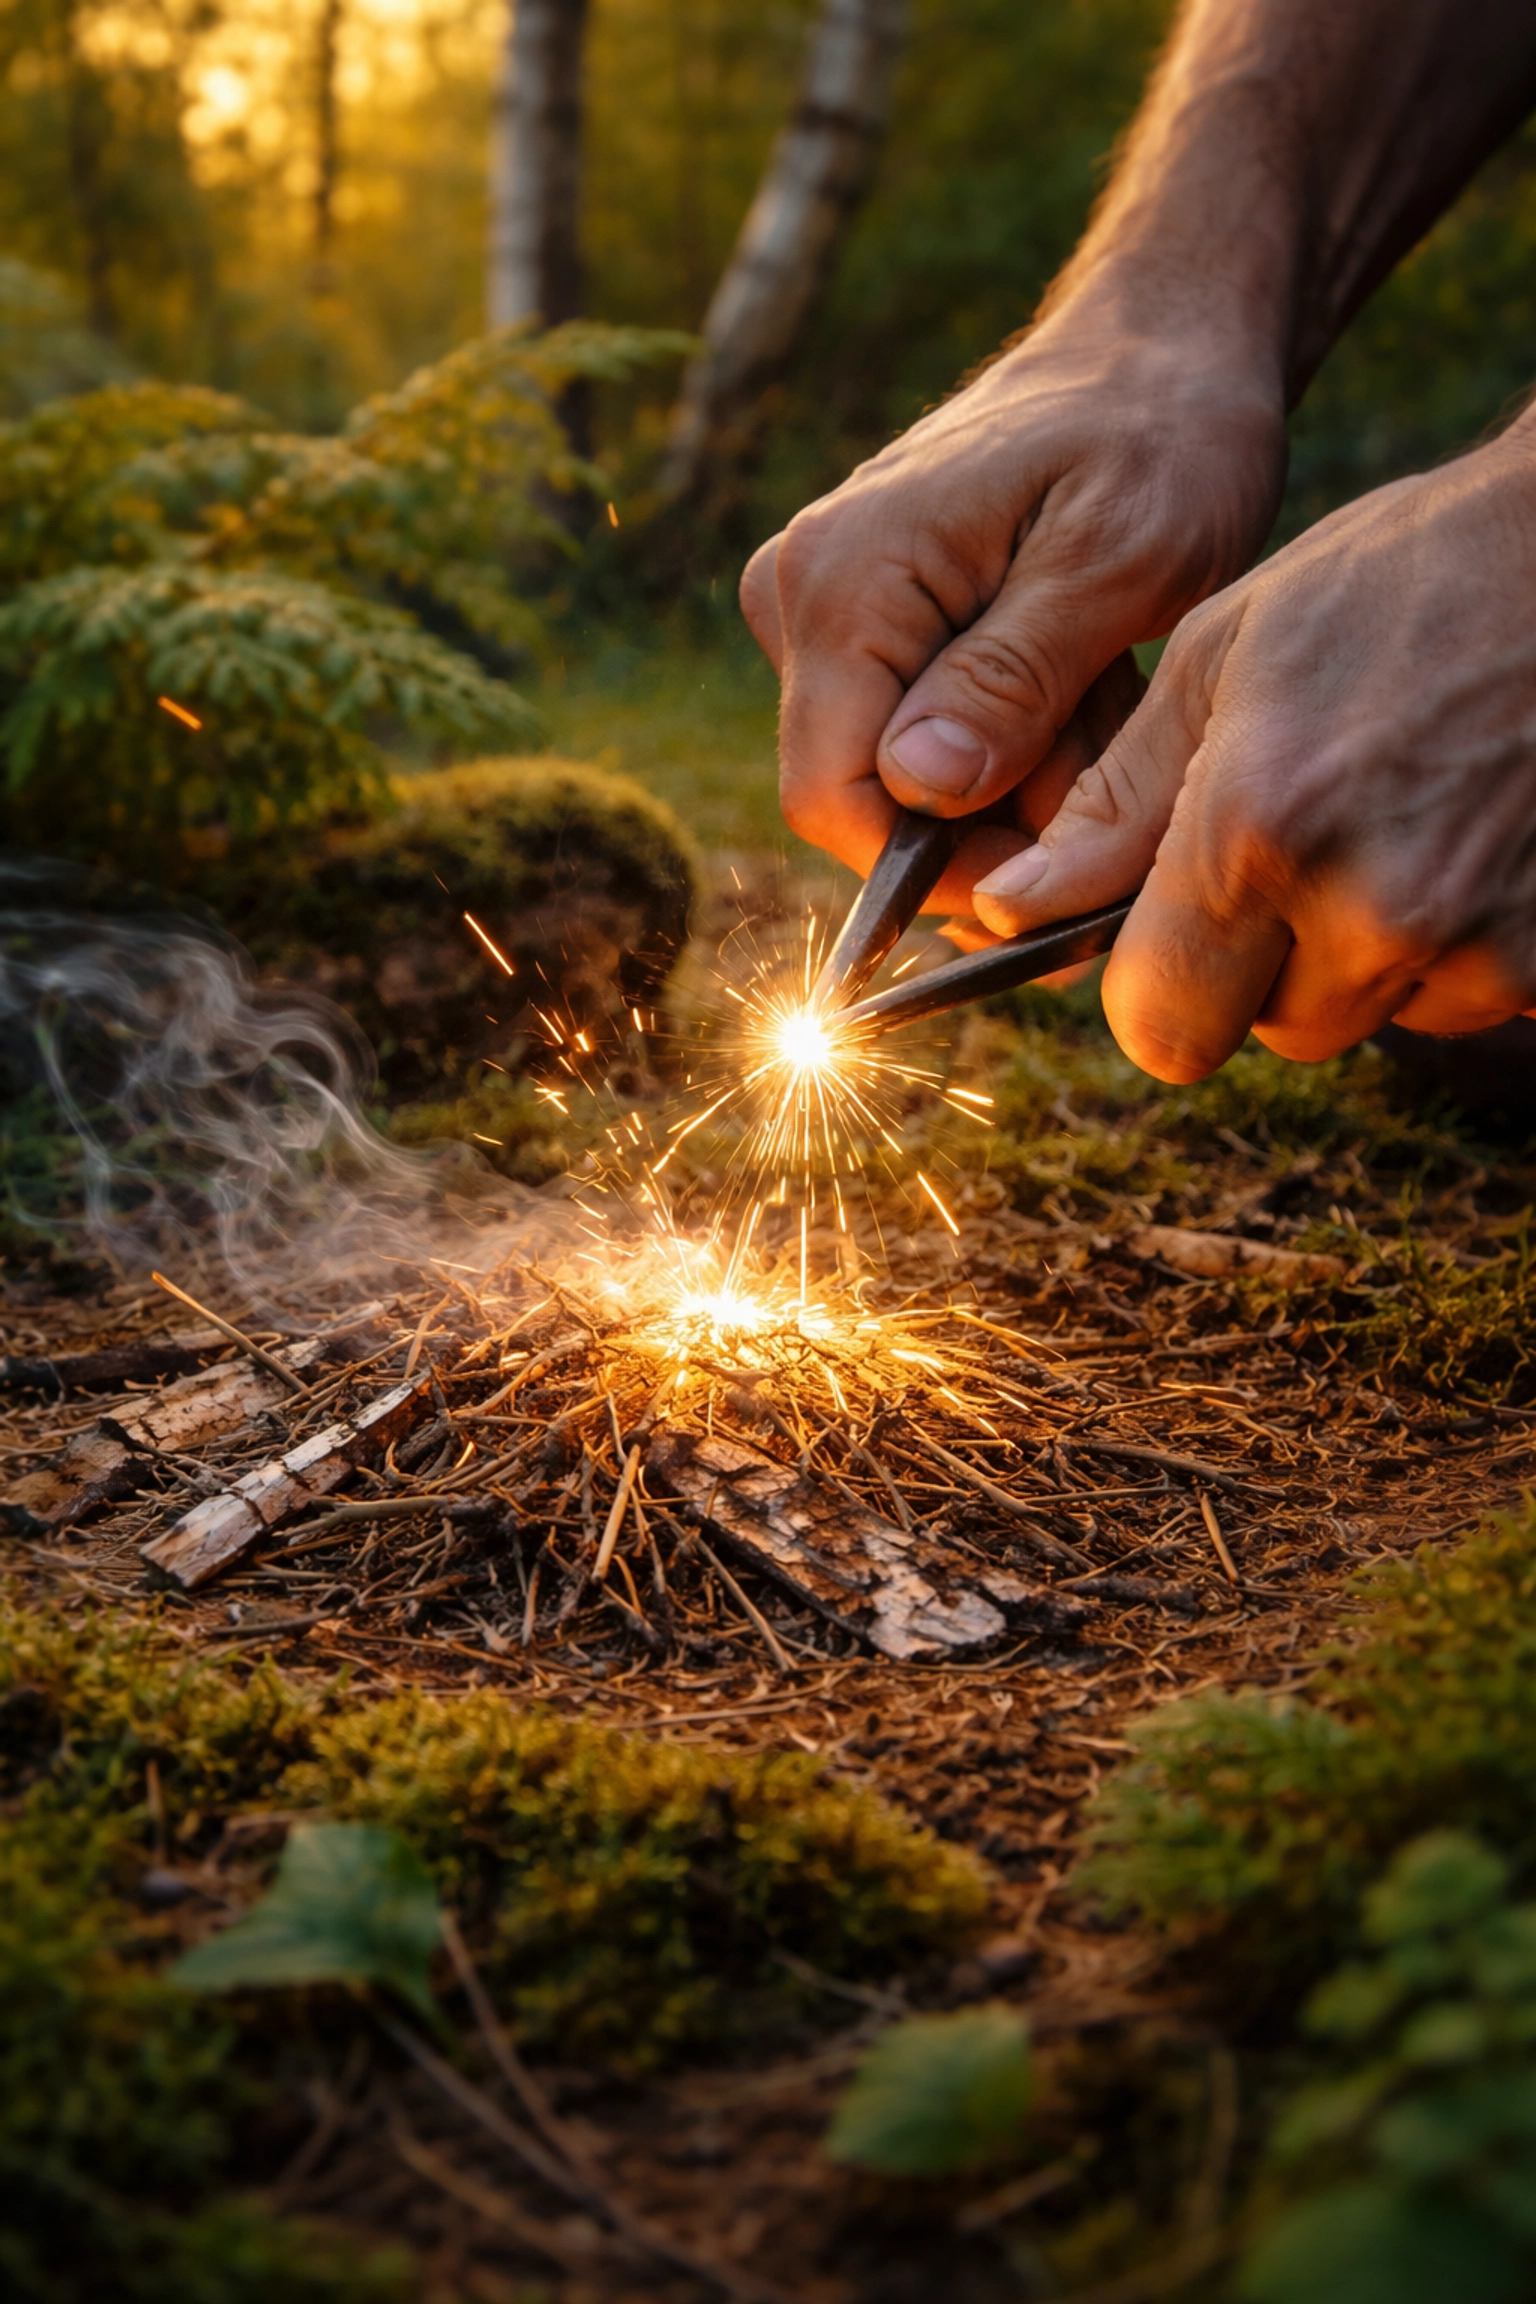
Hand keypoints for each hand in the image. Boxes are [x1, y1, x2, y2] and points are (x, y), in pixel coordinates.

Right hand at [740, 309, 1286, 916]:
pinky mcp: (866, 628)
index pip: (833, 798)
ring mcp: (825, 613)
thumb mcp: (1118, 560)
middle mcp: (801, 598)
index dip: (940, 868)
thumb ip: (1014, 678)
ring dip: (1023, 782)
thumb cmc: (1159, 433)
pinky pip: (926, 740)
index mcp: (842, 579)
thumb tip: (920, 789)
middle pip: (871, 800)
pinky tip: (1084, 688)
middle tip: (1122, 758)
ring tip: (1112, 696)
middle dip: (1001, 818)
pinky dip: (1017, 746)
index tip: (1061, 871)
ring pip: (909, 782)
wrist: (1161, 350)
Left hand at [971, 423, 1535, 1078]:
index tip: (1176, 927)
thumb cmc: (1400, 579)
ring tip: (1406, 814)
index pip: (1158, 1028)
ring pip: (1376, 1015)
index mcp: (1260, 832)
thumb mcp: (1226, 657)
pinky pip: (1475, 999)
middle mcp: (1373, 909)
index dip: (1159, 986)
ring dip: (1372, 950)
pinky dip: (1466, 940)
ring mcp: (1484, 946)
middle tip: (1314, 838)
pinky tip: (1474, 832)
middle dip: (1270, 963)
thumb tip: (1011, 911)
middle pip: (1272, 1029)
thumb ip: (1114, 806)